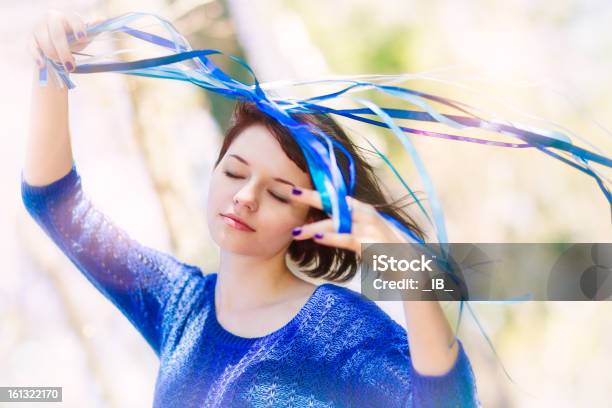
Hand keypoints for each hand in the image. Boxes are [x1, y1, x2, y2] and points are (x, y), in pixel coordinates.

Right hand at [28, 10, 99, 70]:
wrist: (56, 47)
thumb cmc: (73, 40)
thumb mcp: (84, 37)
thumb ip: (92, 31)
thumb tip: (104, 20)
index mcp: (68, 17)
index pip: (73, 20)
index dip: (78, 28)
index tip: (83, 38)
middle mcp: (52, 18)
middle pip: (57, 34)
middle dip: (64, 52)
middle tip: (71, 66)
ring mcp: (39, 27)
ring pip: (45, 43)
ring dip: (54, 56)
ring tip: (62, 64)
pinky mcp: (31, 38)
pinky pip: (32, 47)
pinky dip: (37, 57)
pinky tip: (42, 64)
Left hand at [287, 186, 409, 257]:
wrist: (409, 267)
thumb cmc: (385, 251)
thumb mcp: (364, 235)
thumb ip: (345, 228)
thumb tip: (318, 226)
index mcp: (363, 210)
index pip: (336, 197)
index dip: (316, 192)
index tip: (297, 188)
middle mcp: (365, 214)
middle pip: (333, 203)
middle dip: (311, 197)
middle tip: (291, 192)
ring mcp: (368, 227)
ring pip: (335, 223)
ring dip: (314, 227)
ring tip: (296, 232)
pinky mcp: (370, 242)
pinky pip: (346, 238)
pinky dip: (331, 237)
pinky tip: (318, 237)